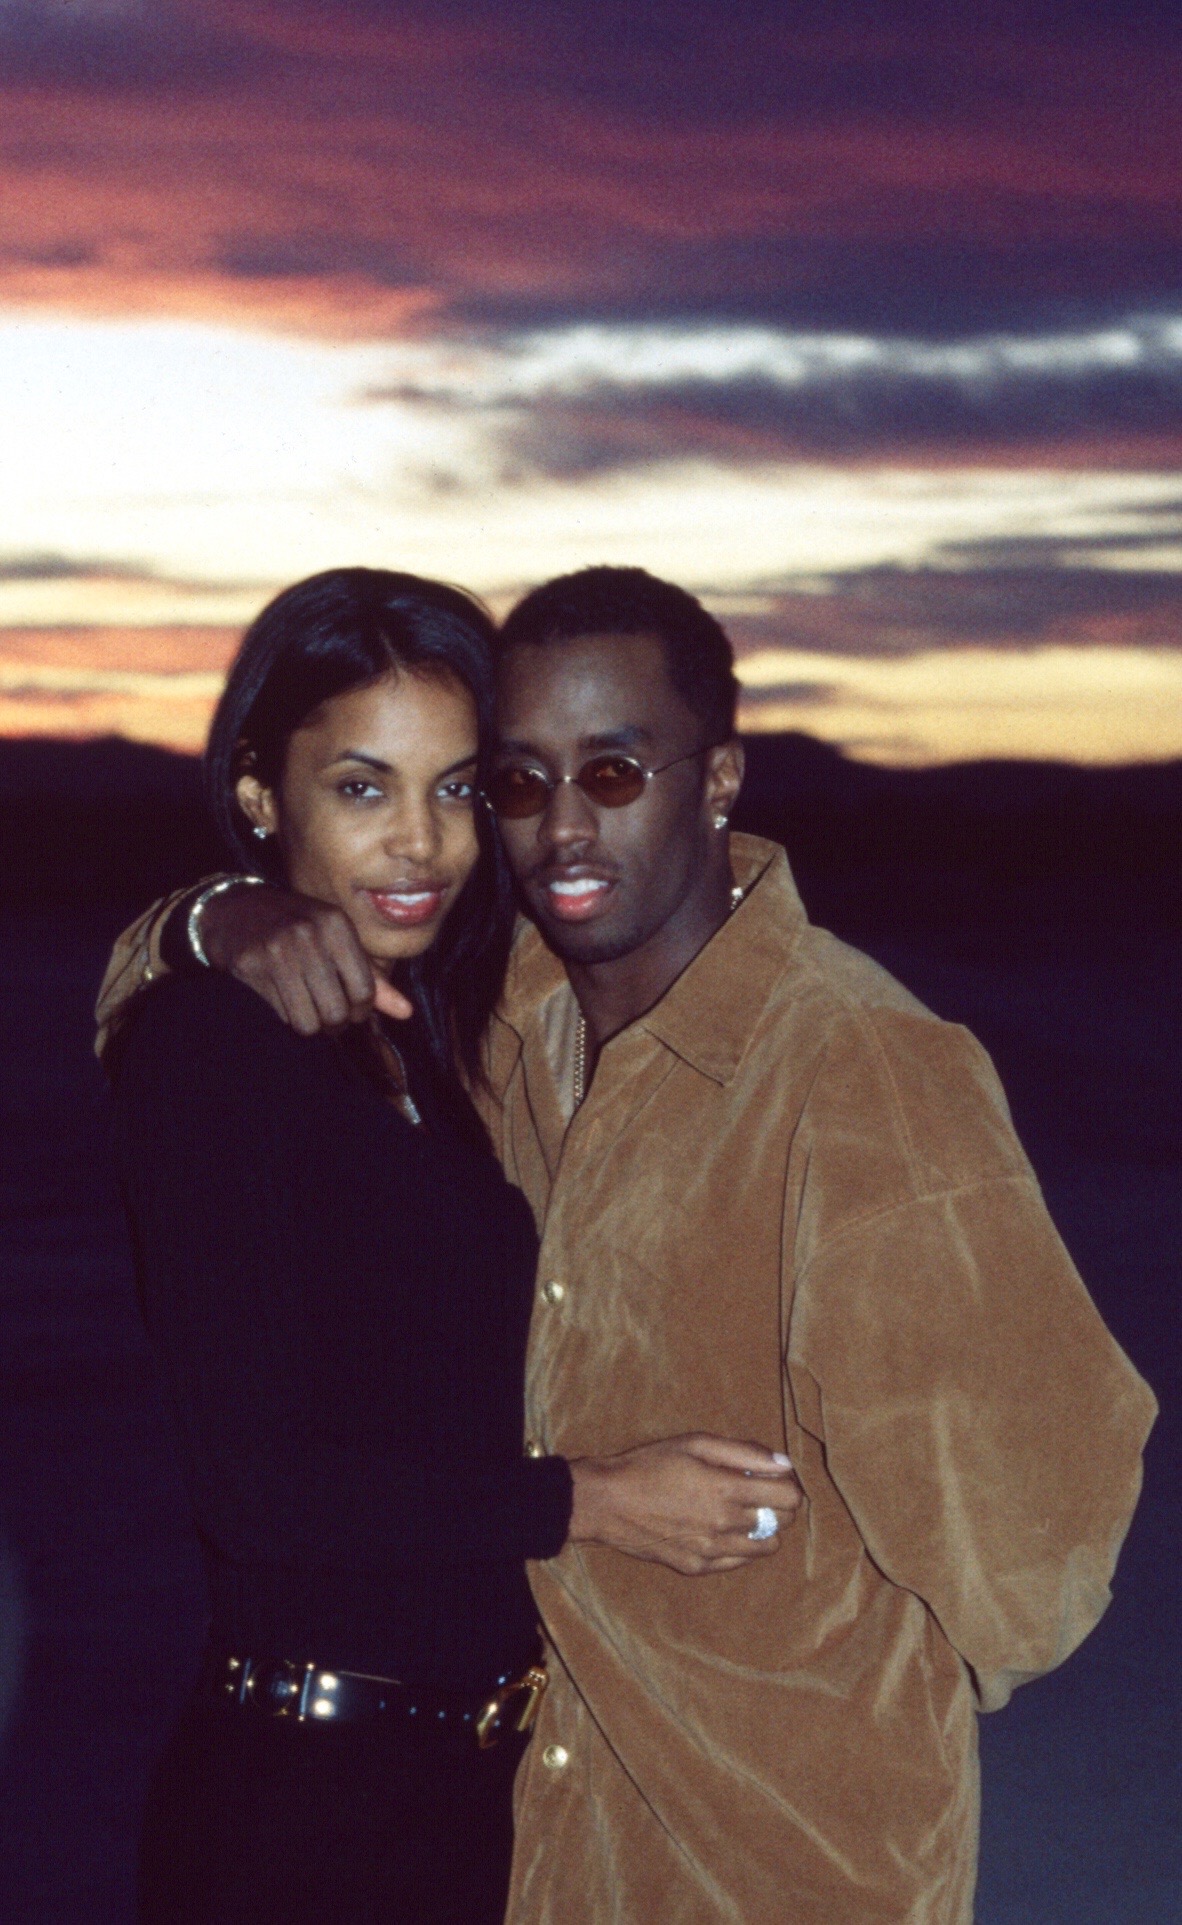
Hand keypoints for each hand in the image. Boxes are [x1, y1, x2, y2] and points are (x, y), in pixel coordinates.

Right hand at [199, 884, 412, 1033]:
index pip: (364, 991)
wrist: (233, 909)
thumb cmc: (295, 927)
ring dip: (309, 1025)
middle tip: (327, 1016)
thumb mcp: (336, 941)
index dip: (361, 1012)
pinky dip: (284, 1018)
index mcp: (336, 924)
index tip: (351, 1009)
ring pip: (308, 1022)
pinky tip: (282, 1000)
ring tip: (306, 1010)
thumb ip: (372, 978)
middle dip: (335, 1024)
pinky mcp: (251, 968)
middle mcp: (309, 935)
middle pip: (336, 1012)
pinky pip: (280, 1017)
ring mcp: (277, 951)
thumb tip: (407, 1013)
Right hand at [568, 1434, 801, 1575]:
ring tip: (743, 1512)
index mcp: (726, 1490)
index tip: (776, 1478)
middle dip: (778, 1506)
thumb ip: (744, 1453)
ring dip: (763, 1528)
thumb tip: (784, 1464)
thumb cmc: (650, 1465)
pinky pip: (738, 1562)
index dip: (788, 1485)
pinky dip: (741, 1546)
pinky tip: (723, 1529)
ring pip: (764, 1547)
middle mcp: (724, 1525)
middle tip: (760, 1493)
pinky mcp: (697, 1567)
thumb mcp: (695, 1444)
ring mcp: (711, 1550)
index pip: (788, 1497)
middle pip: (781, 1522)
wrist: (607, 1502)